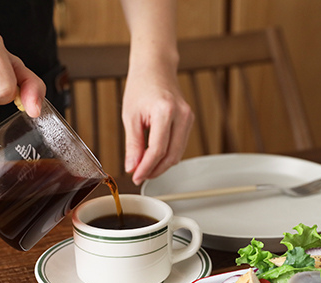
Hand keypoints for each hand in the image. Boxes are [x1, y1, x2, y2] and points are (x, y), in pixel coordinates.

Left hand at [122, 66, 193, 184]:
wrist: (155, 68)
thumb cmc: (141, 85)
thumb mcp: (130, 116)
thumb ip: (132, 144)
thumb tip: (132, 167)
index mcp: (165, 111)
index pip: (157, 150)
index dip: (146, 168)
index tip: (135, 177)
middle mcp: (182, 115)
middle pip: (171, 156)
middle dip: (155, 170)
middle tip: (139, 176)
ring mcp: (189, 118)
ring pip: (177, 154)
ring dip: (161, 165)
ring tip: (144, 168)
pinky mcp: (189, 121)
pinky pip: (180, 146)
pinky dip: (167, 155)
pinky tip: (154, 157)